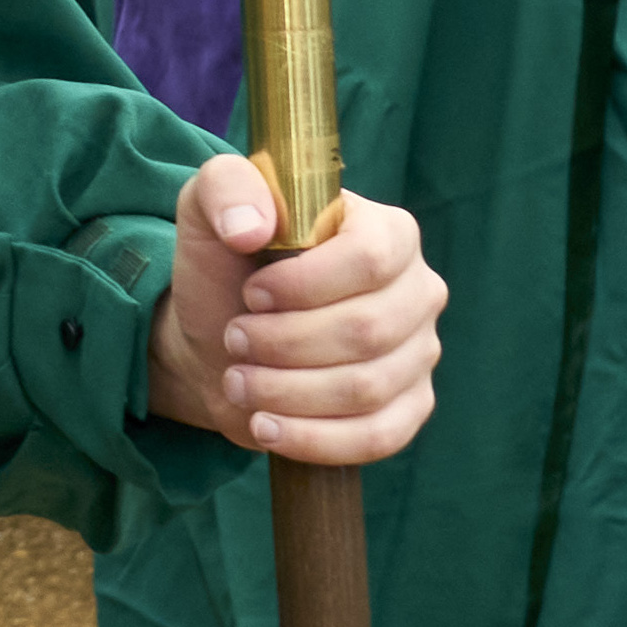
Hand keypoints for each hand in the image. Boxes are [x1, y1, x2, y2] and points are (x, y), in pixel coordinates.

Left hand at [149, 154, 444, 461]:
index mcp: (386, 232)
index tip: (251, 295)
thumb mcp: (206, 209)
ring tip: (239, 381)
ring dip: (286, 391)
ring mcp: (420, 353)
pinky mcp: (409, 408)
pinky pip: (378, 437)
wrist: (219, 342)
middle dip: (284, 343)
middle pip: (367, 330)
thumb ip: (225, 188)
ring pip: (366, 388)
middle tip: (235, 341)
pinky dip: (312, 438)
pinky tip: (265, 425)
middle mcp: (417, 291)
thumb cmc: (224, 269)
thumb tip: (250, 227)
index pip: (371, 258)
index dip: (304, 284)